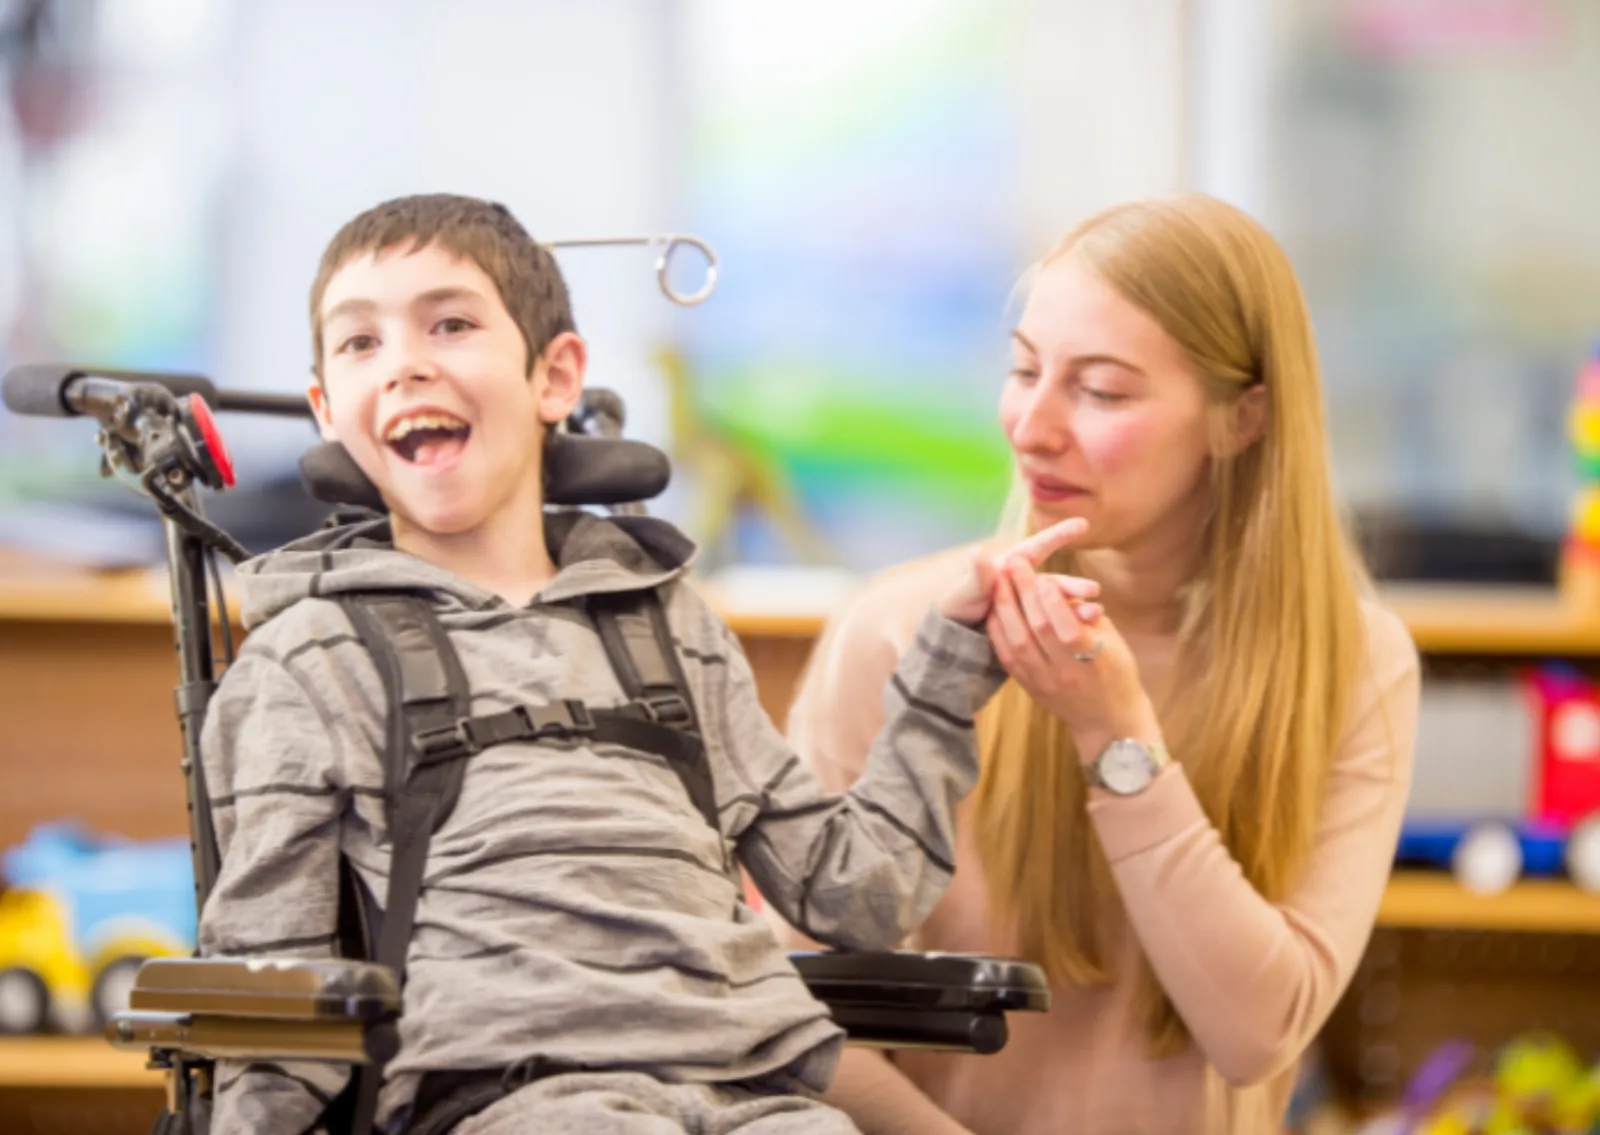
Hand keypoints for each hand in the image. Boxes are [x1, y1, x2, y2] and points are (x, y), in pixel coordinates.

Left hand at [937, 516, 1097, 625]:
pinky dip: (1070, 626)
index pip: (1037, 547)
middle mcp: (1024, 583)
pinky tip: (1087, 630)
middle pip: (1053, 581)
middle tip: (1093, 590)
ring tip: (1095, 614)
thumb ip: (978, 576)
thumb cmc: (958, 606)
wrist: (955, 636)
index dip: (1058, 535)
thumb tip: (978, 553)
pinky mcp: (1034, 623)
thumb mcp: (967, 591)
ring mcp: (1031, 603)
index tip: (1082, 524)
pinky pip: (1055, 624)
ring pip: (1058, 604)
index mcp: (1010, 567)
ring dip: (1077, 607)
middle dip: (1074, 585)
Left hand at [986, 558, 1160, 760]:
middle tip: (1013, 563)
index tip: (1041, 573)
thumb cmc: (1117, 672)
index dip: (1051, 599)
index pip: (1065, 626)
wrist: (1108, 721)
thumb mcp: (1113, 641)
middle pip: (1037, 628)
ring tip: (998, 580)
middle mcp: (1064, 672)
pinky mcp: (1029, 687)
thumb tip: (1064, 589)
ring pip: (1017, 641)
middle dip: (1023, 592)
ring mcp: (1043, 682)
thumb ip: (1088, 615)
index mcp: (1091, 659)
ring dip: (1005, 608)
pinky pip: (1007, 657)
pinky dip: (998, 631)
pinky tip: (993, 610)